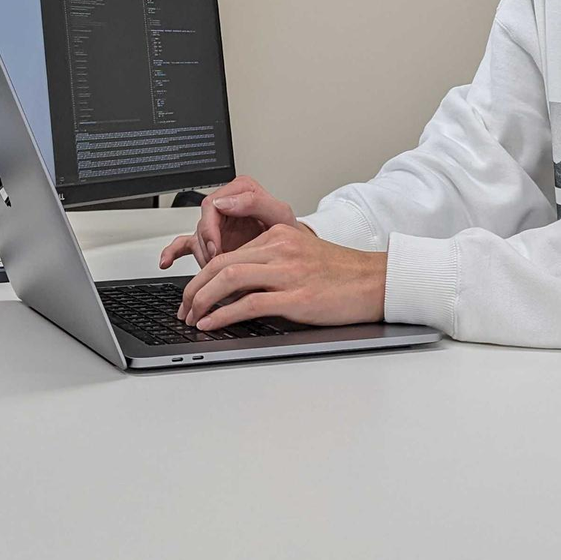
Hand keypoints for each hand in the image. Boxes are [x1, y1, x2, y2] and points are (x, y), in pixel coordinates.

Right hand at [158, 174, 297, 271]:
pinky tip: (166, 262)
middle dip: (207, 246)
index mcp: (241, 191)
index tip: (218, 248)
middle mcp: (226, 205)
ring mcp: (218, 224)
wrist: (293, 256)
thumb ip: (256, 202)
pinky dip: (173, 252)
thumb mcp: (280, 215)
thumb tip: (225, 201)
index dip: (211, 228)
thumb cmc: (291, 235)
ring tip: (211, 272)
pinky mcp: (212, 241)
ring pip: (197, 238)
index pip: (213, 204)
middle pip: (202, 223)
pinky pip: (185, 244)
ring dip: (202, 256)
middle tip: (215, 263)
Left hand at [178, 223, 386, 330]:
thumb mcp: (302, 255)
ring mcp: (288, 272)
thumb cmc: (342, 274)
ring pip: (229, 278)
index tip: (191, 295)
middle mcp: (280, 249)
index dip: (201, 276)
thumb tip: (235, 289)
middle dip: (194, 289)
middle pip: (221, 263)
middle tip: (183, 308)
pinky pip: (250, 303)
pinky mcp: (297, 296)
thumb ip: (270, 263)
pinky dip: (224, 314)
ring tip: (192, 317)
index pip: (228, 253)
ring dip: (203, 300)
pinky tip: (212, 323)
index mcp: (279, 236)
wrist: (376, 281)